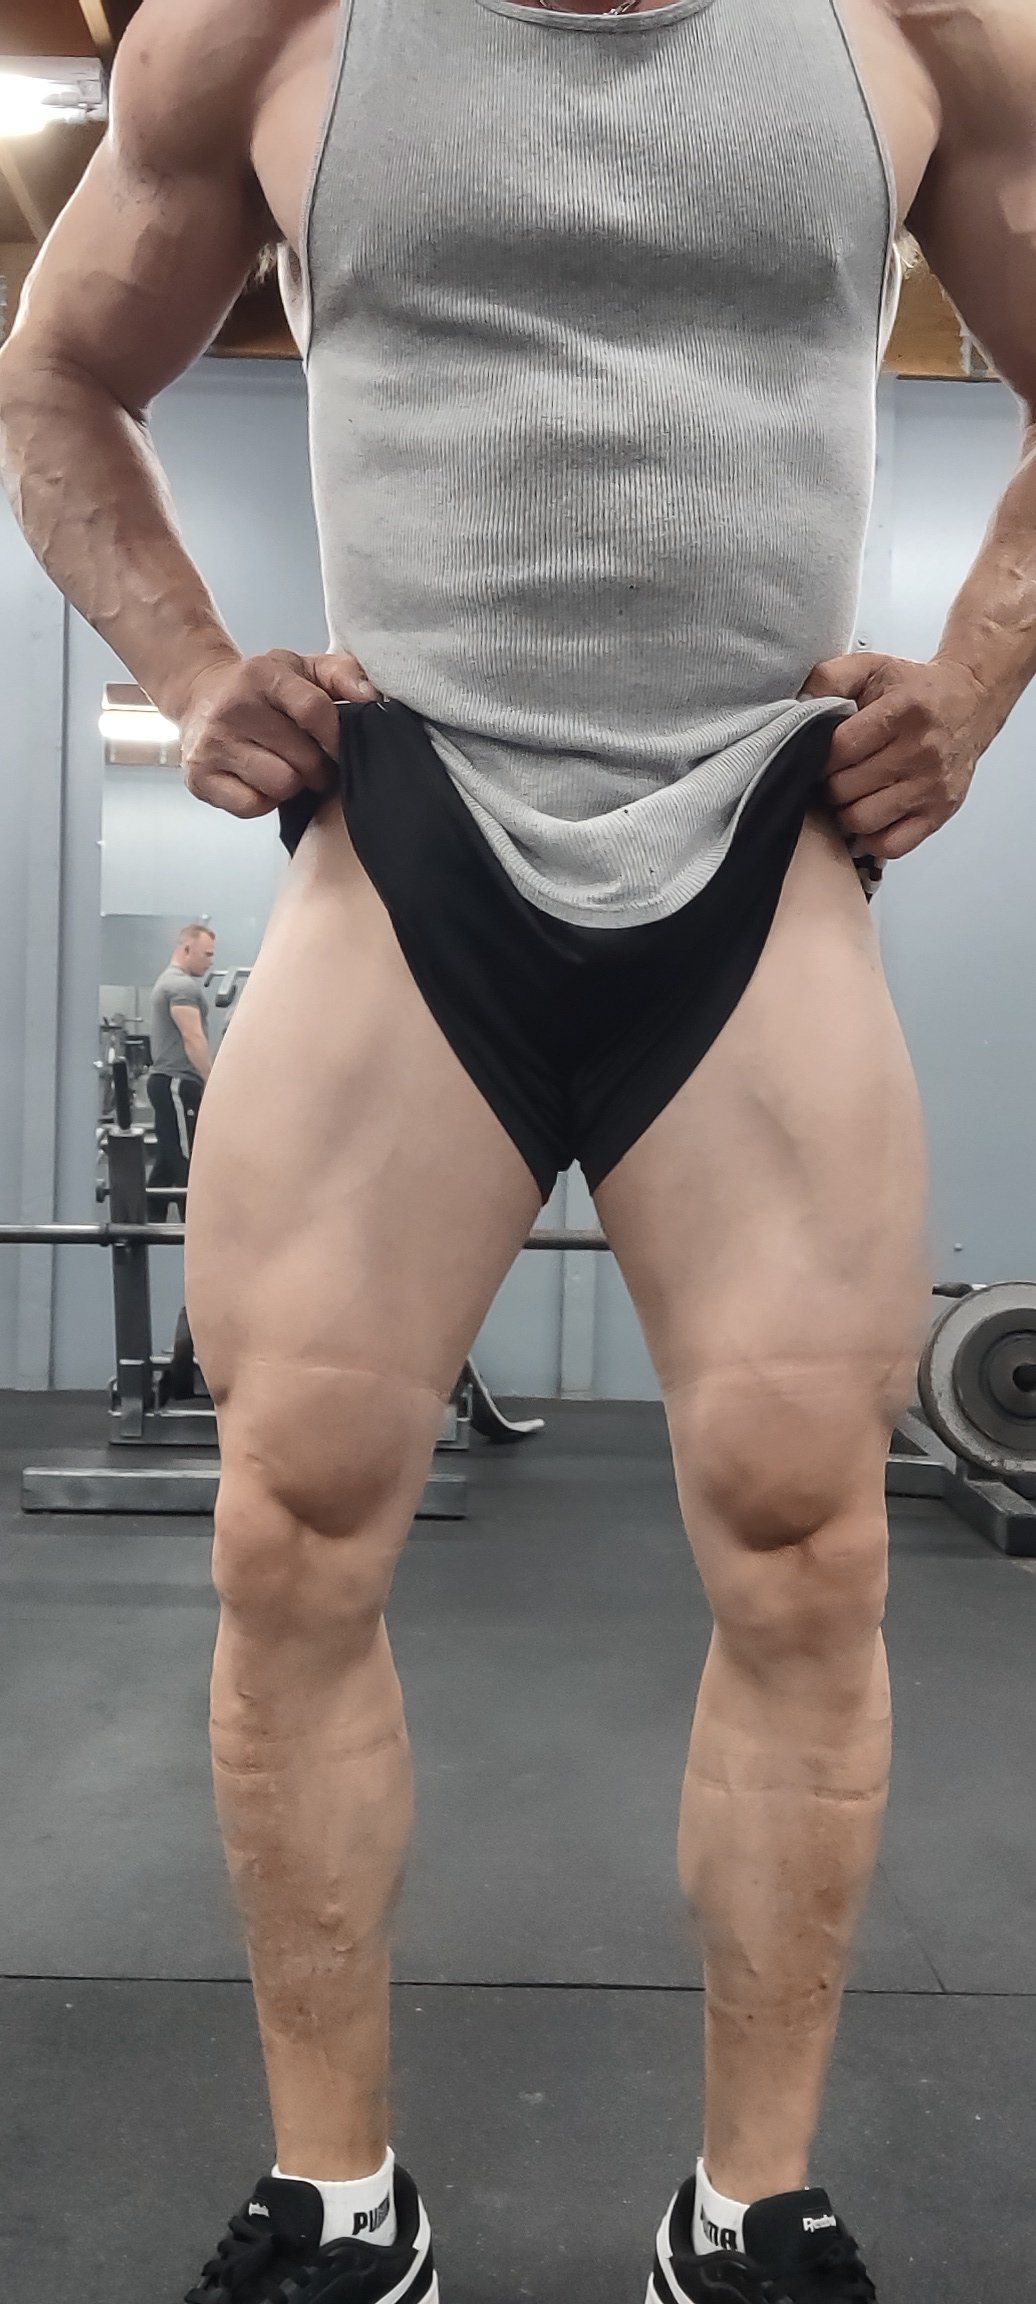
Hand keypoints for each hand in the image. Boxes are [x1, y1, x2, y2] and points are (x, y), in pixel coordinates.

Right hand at [179, 647, 380, 817]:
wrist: (200, 696)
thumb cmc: (261, 688)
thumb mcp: (301, 668)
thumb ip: (341, 674)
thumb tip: (370, 696)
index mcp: (262, 675)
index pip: (316, 711)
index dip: (336, 737)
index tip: (337, 746)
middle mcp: (232, 708)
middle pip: (303, 759)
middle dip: (317, 766)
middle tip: (310, 761)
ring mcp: (212, 744)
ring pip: (281, 785)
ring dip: (291, 784)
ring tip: (284, 768)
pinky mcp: (199, 777)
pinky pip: (252, 806)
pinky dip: (263, 800)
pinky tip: (260, 781)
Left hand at [802, 651, 996, 861]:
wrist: (971, 701)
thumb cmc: (917, 688)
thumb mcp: (872, 666)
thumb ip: (830, 678)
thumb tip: (800, 705)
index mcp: (904, 712)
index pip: (839, 750)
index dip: (819, 755)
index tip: (820, 752)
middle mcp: (921, 752)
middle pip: (846, 788)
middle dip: (829, 783)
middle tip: (833, 774)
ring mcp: (932, 787)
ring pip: (862, 820)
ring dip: (845, 811)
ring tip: (849, 793)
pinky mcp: (939, 812)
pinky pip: (892, 844)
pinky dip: (871, 837)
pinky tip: (868, 816)